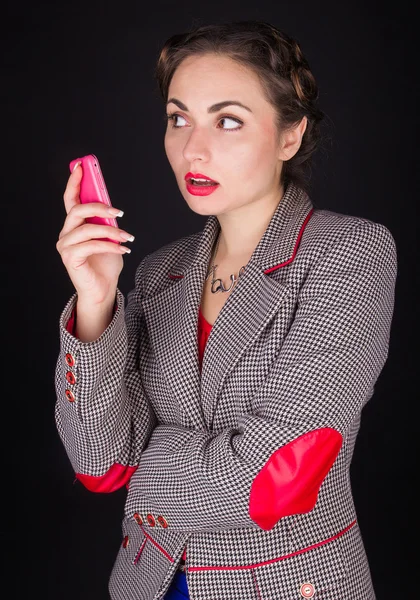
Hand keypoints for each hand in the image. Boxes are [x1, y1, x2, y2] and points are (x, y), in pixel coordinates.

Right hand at [56, 162, 133, 308]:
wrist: (103, 288)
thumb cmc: (105, 263)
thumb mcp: (110, 237)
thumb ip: (107, 221)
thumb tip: (112, 208)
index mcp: (74, 225)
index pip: (71, 199)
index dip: (75, 182)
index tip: (83, 166)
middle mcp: (66, 233)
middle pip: (77, 210)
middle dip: (100, 207)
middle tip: (119, 212)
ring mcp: (65, 246)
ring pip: (87, 229)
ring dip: (112, 231)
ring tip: (127, 237)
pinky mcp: (70, 258)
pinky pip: (91, 245)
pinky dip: (110, 245)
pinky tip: (123, 249)